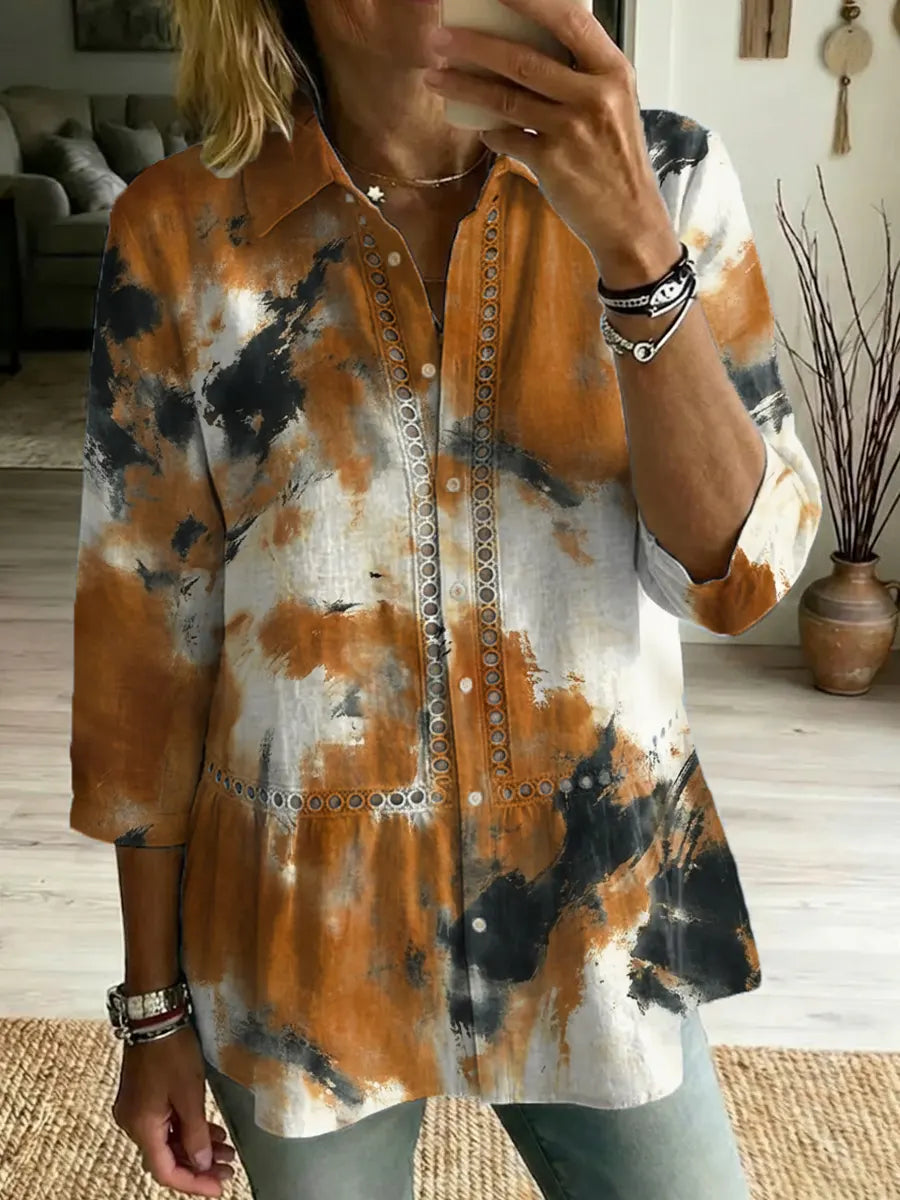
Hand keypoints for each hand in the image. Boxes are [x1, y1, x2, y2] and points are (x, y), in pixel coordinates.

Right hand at [112, 1024, 235, 1196]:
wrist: (153, 1015)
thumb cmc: (172, 1052)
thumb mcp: (189, 1095)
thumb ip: (195, 1134)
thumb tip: (202, 1164)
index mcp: (141, 1127)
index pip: (166, 1170)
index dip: (194, 1182)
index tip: (220, 1187)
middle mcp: (133, 1124)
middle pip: (167, 1157)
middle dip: (199, 1166)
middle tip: (229, 1169)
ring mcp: (136, 1110)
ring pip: (168, 1140)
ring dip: (196, 1147)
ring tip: (227, 1152)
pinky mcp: (143, 1097)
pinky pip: (166, 1124)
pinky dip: (188, 1130)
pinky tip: (212, 1131)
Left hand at [424, 0, 680, 285]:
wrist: (630, 220)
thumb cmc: (616, 160)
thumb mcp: (613, 105)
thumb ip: (580, 76)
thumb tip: (527, 49)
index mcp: (613, 71)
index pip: (569, 18)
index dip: (528, 0)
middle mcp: (595, 96)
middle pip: (524, 59)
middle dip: (474, 44)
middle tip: (440, 37)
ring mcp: (573, 130)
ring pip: (505, 99)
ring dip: (464, 85)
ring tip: (434, 75)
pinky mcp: (553, 163)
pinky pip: (507, 139)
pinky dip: (489, 132)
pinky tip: (479, 128)